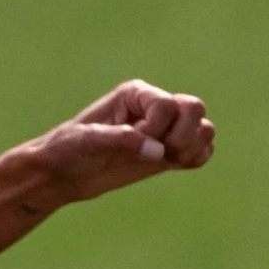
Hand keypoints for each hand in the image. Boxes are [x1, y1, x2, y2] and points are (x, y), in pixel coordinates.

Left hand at [21, 80, 215, 208]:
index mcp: (136, 94)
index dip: (155, 128)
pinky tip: (174, 165)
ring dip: (192, 147)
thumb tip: (160, 152)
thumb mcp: (87, 141)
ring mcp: (165, 130)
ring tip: (168, 160)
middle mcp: (155, 107)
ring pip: (205, 129)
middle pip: (196, 108)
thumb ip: (122, 140)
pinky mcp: (169, 152)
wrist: (63, 174)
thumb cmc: (68, 150)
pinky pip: (203, 150)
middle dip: (182, 135)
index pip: (168, 105)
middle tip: (159, 152)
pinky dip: (197, 158)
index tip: (131, 140)